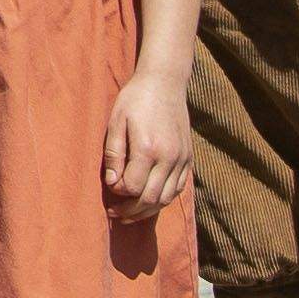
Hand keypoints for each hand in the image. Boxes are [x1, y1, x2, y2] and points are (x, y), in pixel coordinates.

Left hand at [103, 64, 195, 218]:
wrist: (165, 83)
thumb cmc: (135, 100)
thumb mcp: (116, 121)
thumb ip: (114, 154)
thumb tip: (112, 184)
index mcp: (148, 148)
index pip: (133, 187)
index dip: (119, 194)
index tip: (109, 190)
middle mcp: (169, 157)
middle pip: (151, 198)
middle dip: (131, 210)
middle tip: (115, 213)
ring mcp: (182, 159)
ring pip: (166, 199)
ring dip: (147, 210)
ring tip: (130, 213)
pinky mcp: (188, 159)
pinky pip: (178, 189)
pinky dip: (164, 199)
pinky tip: (150, 200)